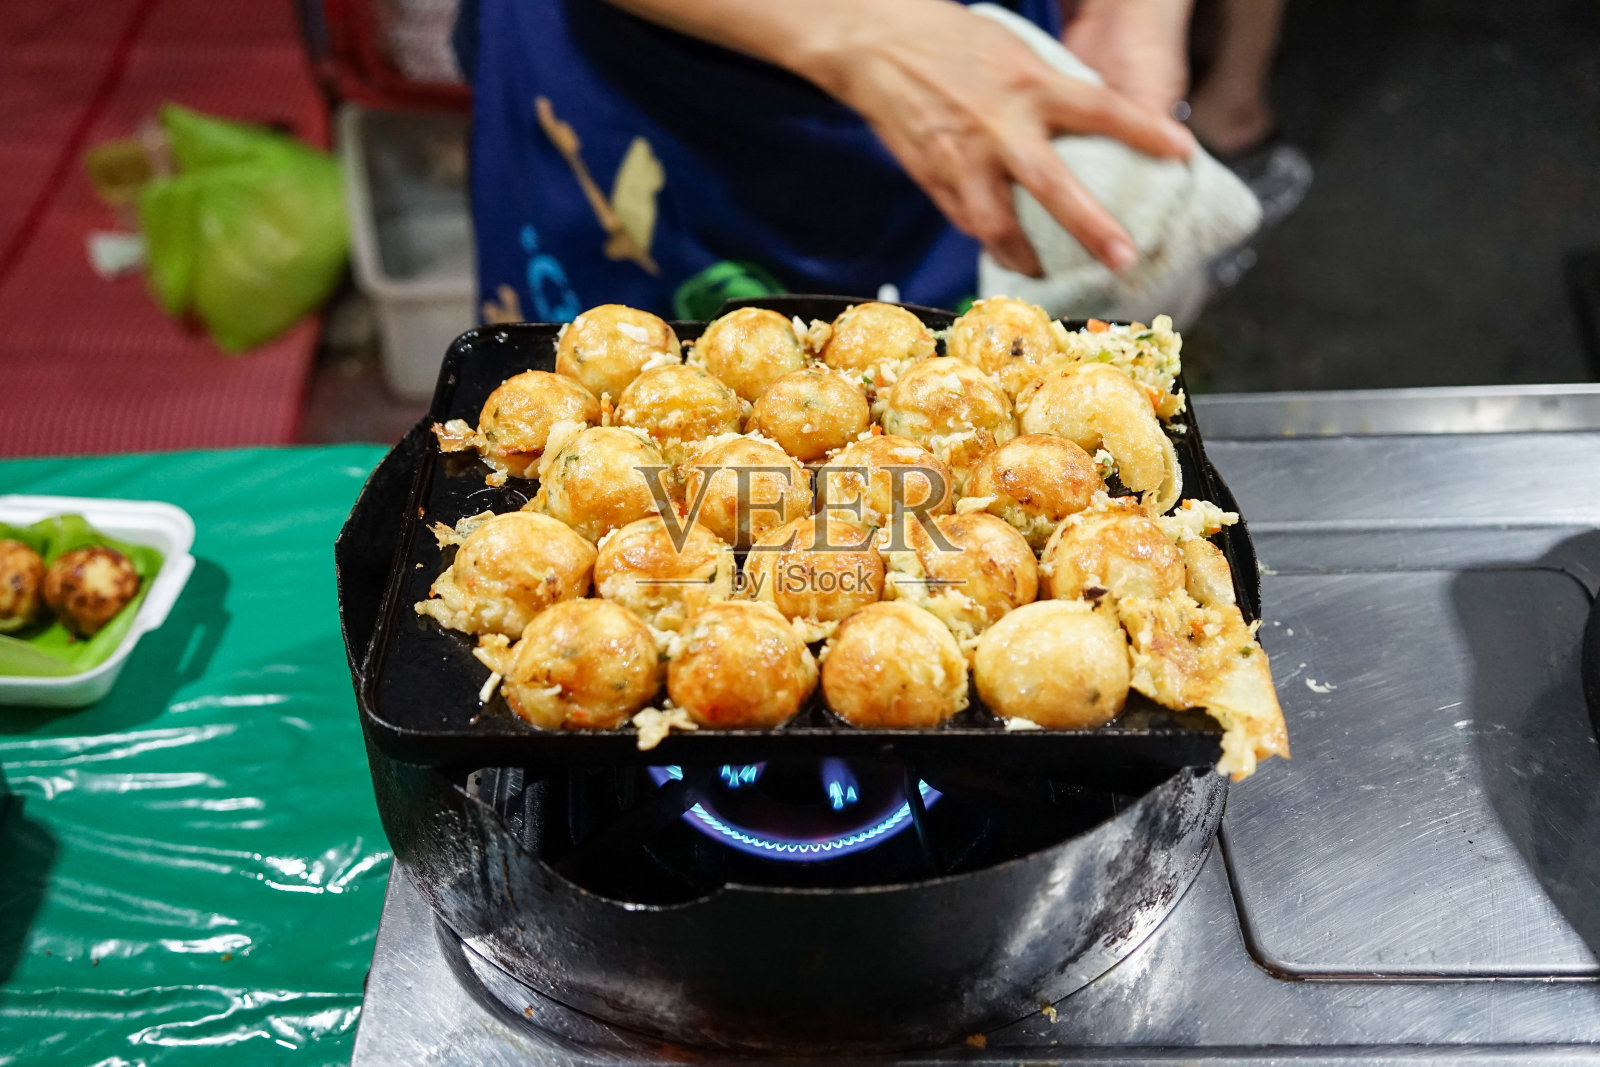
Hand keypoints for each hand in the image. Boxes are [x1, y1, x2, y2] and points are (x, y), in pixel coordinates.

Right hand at [799, 0, 1193, 274]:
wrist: (874, 44)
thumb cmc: (948, 40)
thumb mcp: (1013, 51)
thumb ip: (1046, 88)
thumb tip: (1085, 123)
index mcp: (1028, 83)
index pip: (1101, 109)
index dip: (1145, 132)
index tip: (1183, 154)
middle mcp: (999, 125)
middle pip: (1053, 186)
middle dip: (1091, 228)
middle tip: (1123, 259)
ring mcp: (961, 157)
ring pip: (998, 225)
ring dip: (1025, 256)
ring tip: (1044, 272)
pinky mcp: (931, 177)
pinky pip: (965, 219)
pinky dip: (987, 237)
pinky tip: (1001, 246)